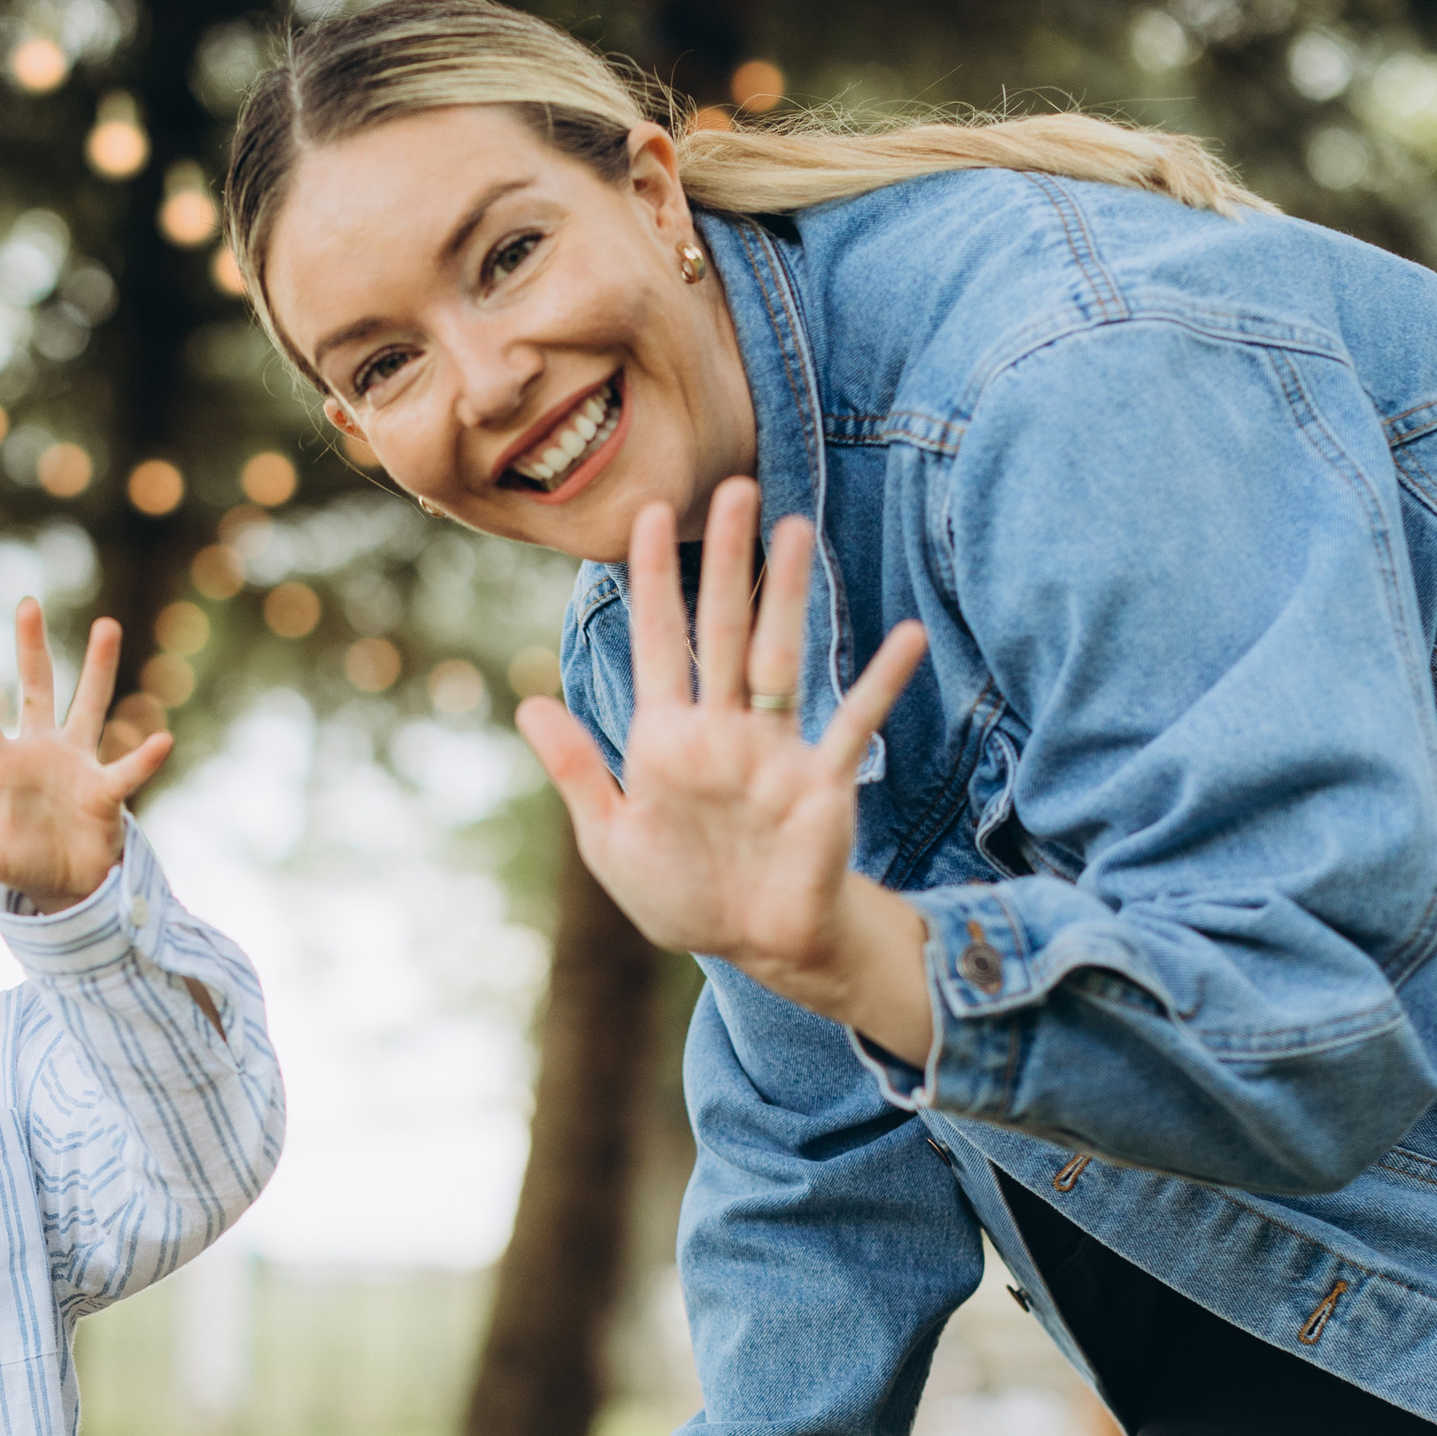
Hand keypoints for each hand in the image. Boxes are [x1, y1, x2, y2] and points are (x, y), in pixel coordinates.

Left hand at [0, 600, 175, 910]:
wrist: (66, 877)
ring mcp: (77, 762)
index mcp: (4, 764)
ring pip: (89, 705)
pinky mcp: (106, 789)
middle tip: (28, 602)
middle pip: (37, 689)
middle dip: (33, 647)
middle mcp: (41, 751)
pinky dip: (145, 759)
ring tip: (106, 625)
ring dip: (97, 667)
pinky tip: (163, 740)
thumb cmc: (24, 856)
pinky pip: (127, 770)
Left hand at [517, 480, 932, 1051]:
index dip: (652, 581)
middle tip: (732, 489)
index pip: (657, 642)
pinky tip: (908, 638)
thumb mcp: (611, 841)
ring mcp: (775, 750)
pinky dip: (880, 683)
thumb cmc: (683, 894)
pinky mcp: (822, 781)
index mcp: (666, 738)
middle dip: (726, 562)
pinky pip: (854, 723)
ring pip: (781, 656)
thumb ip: (577, 772)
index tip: (645, 516)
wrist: (754, 946)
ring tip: (795, 530)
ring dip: (789, 595)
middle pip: (724, 629)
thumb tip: (527, 706)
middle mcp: (722, 729)